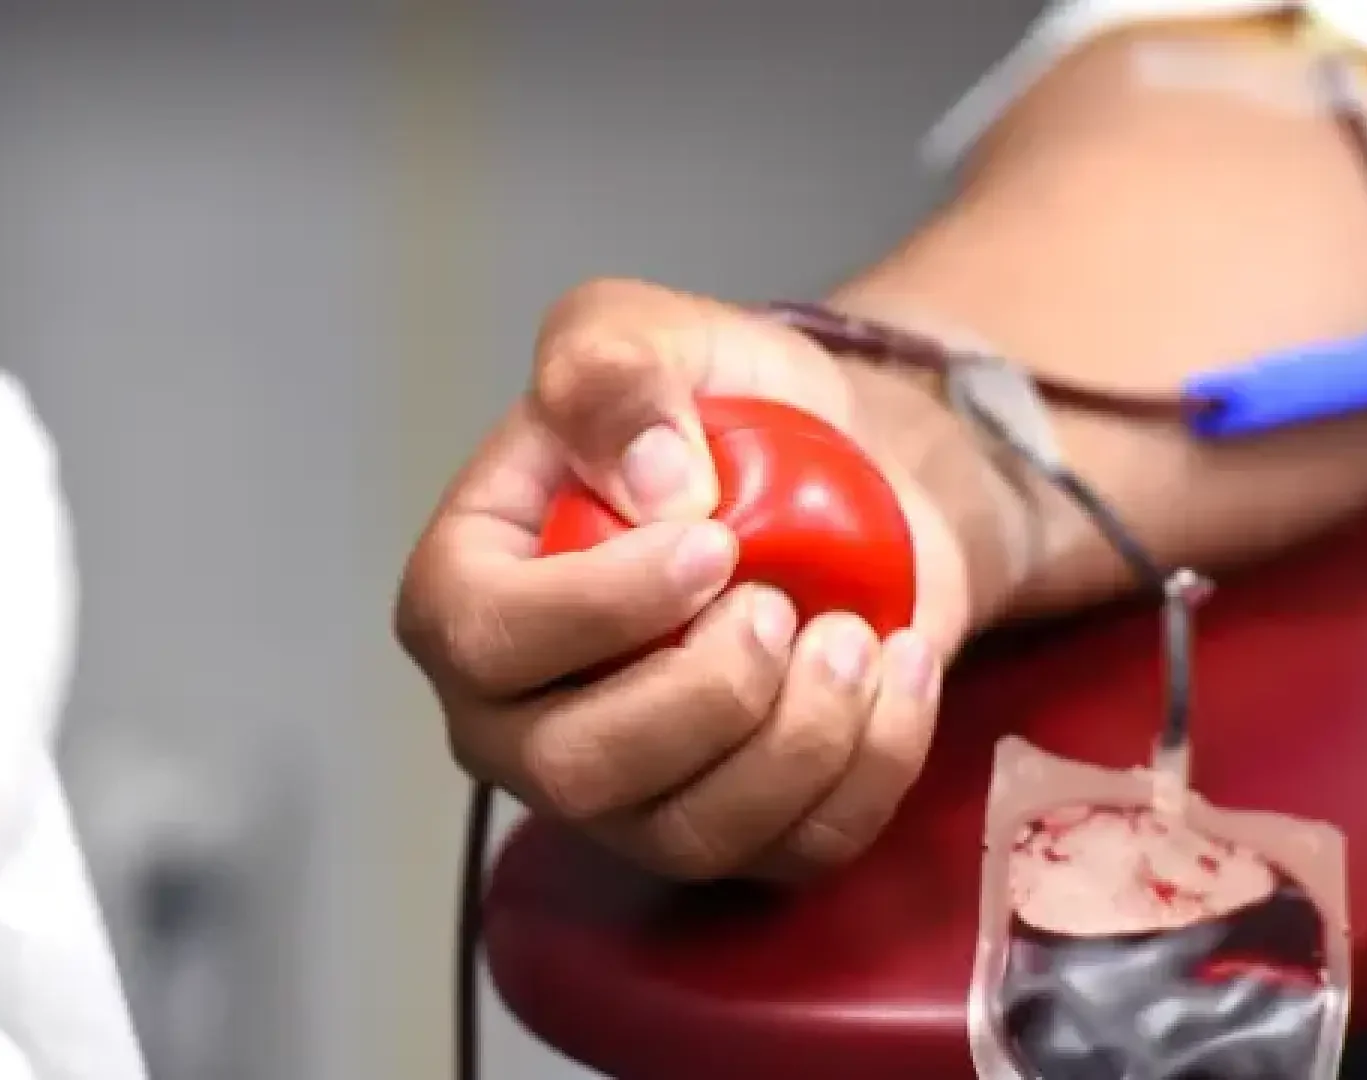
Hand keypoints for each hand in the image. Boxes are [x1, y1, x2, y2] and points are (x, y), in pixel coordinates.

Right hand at [396, 279, 988, 879]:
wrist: (847, 467)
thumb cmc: (720, 408)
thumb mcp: (647, 330)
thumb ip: (610, 368)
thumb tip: (654, 487)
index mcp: (466, 594)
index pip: (483, 640)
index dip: (597, 607)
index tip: (713, 541)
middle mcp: (522, 718)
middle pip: (575, 772)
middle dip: (703, 694)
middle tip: (782, 605)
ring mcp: (630, 792)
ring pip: (688, 832)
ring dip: (797, 739)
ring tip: (853, 636)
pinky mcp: (736, 828)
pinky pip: (795, 849)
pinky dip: (869, 767)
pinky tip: (900, 671)